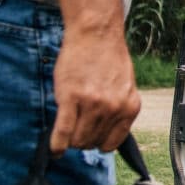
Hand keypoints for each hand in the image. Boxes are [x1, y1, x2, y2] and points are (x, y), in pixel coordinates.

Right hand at [50, 26, 140, 155]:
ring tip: (67, 129)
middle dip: (82, 139)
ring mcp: (93, 103)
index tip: (91, 139)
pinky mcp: (71, 98)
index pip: (113, 142)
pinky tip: (54, 149)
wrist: (96, 34)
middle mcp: (114, 107)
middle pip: (92, 143)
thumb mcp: (124, 87)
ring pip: (77, 141)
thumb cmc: (108, 59)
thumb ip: (118, 109)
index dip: (99, 143)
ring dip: (69, 140)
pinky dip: (56, 145)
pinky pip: (62, 133)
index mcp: (130, 106)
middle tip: (76, 128)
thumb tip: (106, 134)